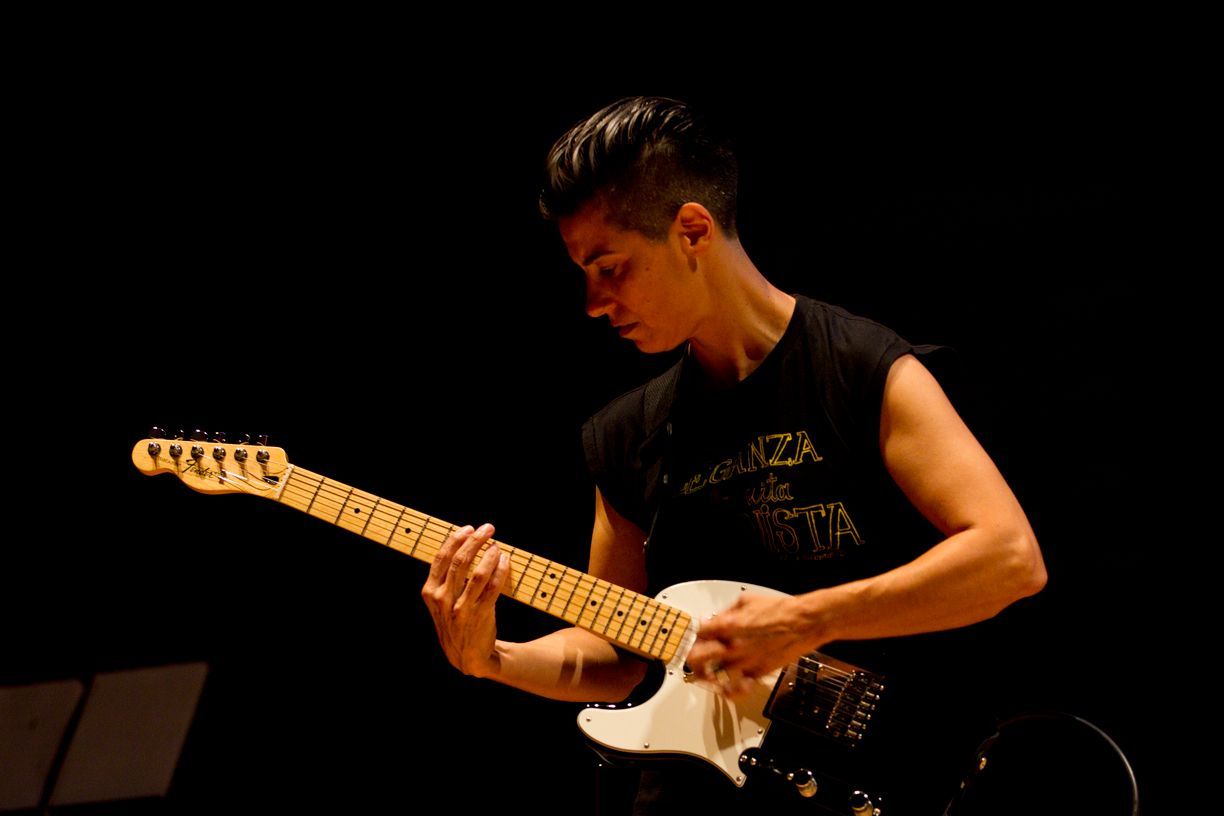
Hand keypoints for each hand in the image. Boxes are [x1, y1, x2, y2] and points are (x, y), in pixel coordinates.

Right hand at [420, 523, 510, 677]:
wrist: (465, 656)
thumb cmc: (454, 621)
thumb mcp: (440, 602)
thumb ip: (444, 578)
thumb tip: (461, 544)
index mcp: (430, 592)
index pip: (441, 558)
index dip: (456, 539)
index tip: (469, 528)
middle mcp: (443, 599)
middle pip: (460, 561)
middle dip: (475, 540)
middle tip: (488, 528)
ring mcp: (462, 608)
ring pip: (478, 573)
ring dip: (490, 554)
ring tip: (497, 545)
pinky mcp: (480, 615)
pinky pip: (493, 587)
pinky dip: (501, 570)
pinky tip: (505, 561)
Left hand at [686, 594, 821, 697]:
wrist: (803, 623)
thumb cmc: (779, 609)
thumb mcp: (747, 600)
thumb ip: (727, 611)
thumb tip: (714, 618)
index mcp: (728, 624)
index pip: (699, 632)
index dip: (697, 633)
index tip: (700, 634)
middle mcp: (733, 645)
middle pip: (698, 656)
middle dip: (692, 657)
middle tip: (693, 657)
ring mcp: (744, 661)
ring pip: (714, 674)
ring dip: (706, 674)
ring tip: (705, 673)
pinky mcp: (757, 672)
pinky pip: (737, 688)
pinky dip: (729, 691)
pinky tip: (725, 689)